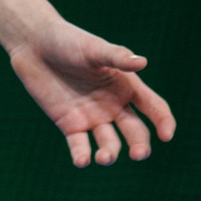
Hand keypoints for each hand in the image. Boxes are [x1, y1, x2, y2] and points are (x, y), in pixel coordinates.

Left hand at [9, 18, 174, 166]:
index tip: (167, 136)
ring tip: (103, 157)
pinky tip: (82, 161)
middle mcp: (113, 104)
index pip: (153, 107)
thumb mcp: (93, 48)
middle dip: (139, 145)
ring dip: (110, 153)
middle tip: (138, 154)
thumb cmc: (67, 40)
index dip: (163, 121)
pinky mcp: (70, 124)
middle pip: (134, 131)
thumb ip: (116, 57)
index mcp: (126, 85)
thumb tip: (142, 62)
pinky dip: (82, 156)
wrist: (34, 44)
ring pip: (109, 143)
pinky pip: (79, 146)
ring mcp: (92, 117)